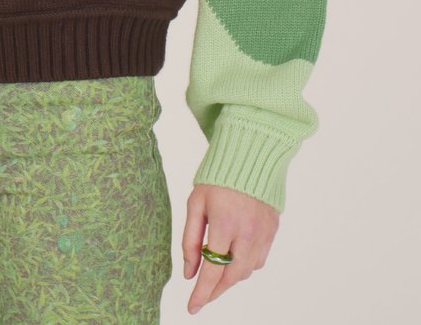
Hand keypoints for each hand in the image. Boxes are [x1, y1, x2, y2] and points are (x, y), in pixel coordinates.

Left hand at [182, 183, 279, 312]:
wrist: (250, 155)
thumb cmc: (217, 177)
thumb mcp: (196, 204)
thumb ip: (191, 240)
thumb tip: (189, 273)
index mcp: (224, 223)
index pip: (212, 269)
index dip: (202, 293)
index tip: (192, 307)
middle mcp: (247, 232)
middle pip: (232, 276)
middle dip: (216, 290)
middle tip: (203, 296)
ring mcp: (263, 233)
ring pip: (247, 271)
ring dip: (231, 278)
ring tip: (216, 276)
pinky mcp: (272, 230)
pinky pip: (259, 259)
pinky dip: (246, 265)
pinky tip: (234, 259)